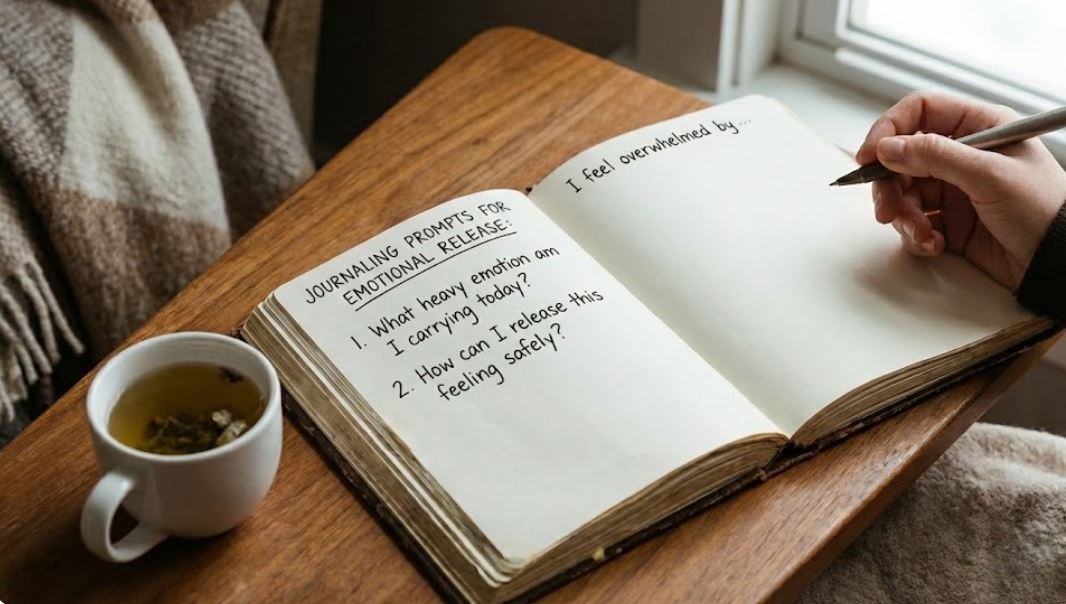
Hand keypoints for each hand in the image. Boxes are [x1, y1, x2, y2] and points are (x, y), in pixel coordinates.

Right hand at [856, 91, 1065, 289]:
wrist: (1058, 261)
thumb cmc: (1043, 210)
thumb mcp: (990, 175)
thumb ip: (936, 156)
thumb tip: (888, 147)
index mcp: (979, 127)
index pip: (920, 112)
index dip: (889, 130)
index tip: (869, 157)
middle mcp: (962, 154)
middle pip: (902, 157)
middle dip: (889, 185)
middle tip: (886, 209)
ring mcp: (954, 188)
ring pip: (903, 193)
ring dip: (903, 216)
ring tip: (922, 233)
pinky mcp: (949, 220)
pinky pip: (914, 221)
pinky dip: (916, 235)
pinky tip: (935, 244)